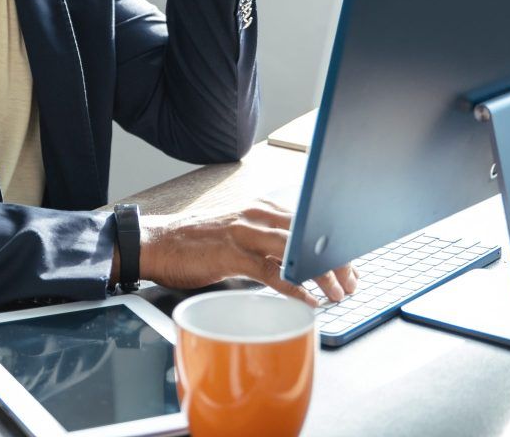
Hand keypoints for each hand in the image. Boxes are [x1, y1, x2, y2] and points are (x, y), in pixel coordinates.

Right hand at [132, 200, 358, 306]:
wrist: (157, 243)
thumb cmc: (196, 243)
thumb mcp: (237, 234)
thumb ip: (265, 242)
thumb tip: (295, 261)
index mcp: (260, 208)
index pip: (307, 222)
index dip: (331, 244)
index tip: (349, 265)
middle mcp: (255, 215)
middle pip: (307, 233)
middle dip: (335, 259)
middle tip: (352, 282)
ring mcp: (243, 233)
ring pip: (294, 250)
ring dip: (320, 273)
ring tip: (337, 293)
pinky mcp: (231, 254)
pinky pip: (271, 271)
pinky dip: (293, 287)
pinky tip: (308, 300)